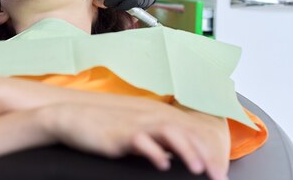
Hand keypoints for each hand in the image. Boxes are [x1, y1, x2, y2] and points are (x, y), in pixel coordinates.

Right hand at [45, 103, 229, 179]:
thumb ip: (154, 143)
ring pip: (169, 132)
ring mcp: (135, 125)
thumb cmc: (104, 129)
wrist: (73, 119)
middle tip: (218, 176)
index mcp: (155, 118)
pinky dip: (154, 151)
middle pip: (186, 133)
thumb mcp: (133, 135)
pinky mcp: (120, 134)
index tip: (219, 173)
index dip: (208, 152)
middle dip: (205, 155)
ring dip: (186, 150)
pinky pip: (140, 140)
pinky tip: (162, 164)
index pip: (189, 132)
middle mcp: (149, 118)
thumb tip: (170, 159)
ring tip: (198, 169)